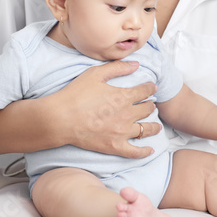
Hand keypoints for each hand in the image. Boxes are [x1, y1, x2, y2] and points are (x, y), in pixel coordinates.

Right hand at [43, 61, 160, 158]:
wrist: (60, 119)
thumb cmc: (75, 94)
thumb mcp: (95, 74)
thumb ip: (117, 67)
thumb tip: (136, 64)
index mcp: (123, 96)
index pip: (145, 91)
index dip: (150, 88)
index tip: (152, 87)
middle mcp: (127, 115)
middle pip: (147, 109)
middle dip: (151, 106)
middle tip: (151, 105)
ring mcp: (121, 132)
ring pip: (145, 130)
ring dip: (153, 127)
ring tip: (156, 126)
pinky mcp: (114, 146)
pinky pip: (135, 152)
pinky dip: (144, 152)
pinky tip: (149, 150)